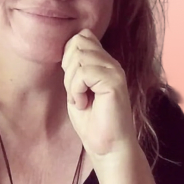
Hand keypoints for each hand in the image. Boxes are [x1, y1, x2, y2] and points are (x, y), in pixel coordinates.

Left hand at [62, 29, 136, 156]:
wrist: (107, 147)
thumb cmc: (90, 120)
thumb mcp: (76, 86)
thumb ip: (75, 65)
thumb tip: (69, 44)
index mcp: (103, 61)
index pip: (82, 36)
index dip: (69, 55)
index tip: (73, 80)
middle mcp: (111, 62)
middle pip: (77, 42)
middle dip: (68, 69)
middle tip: (76, 91)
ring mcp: (115, 71)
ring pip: (78, 57)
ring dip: (71, 83)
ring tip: (81, 99)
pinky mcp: (114, 82)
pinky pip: (84, 73)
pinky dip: (76, 90)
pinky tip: (84, 104)